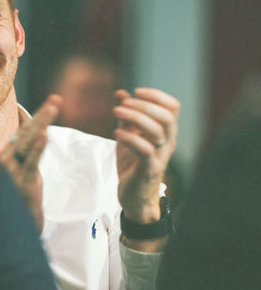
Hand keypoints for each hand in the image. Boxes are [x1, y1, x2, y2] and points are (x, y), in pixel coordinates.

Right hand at [0, 95, 61, 230]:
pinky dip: (37, 147)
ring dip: (41, 123)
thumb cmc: (19, 197)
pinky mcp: (23, 182)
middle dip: (42, 115)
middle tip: (56, 99)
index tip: (53, 102)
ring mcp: (13, 170)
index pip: (24, 130)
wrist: (12, 226)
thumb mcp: (24, 172)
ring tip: (52, 108)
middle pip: (26, 132)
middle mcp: (7, 159)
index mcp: (8, 155)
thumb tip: (37, 133)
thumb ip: (28, 154)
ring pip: (28, 142)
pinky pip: (31, 162)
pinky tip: (44, 134)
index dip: (38, 116)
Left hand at [113, 88, 179, 224]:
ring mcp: (160, 156)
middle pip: (167, 116)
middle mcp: (167, 143)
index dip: (156, 96)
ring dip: (135, 117)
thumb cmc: (132, 165)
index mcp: (165, 133)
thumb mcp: (127, 136)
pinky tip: (116, 133)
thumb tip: (121, 93)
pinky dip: (130, 138)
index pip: (172, 107)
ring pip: (157, 131)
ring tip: (115, 112)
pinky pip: (145, 150)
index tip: (136, 91)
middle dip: (143, 105)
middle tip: (121, 105)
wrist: (134, 197)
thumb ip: (126, 116)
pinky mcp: (149, 170)